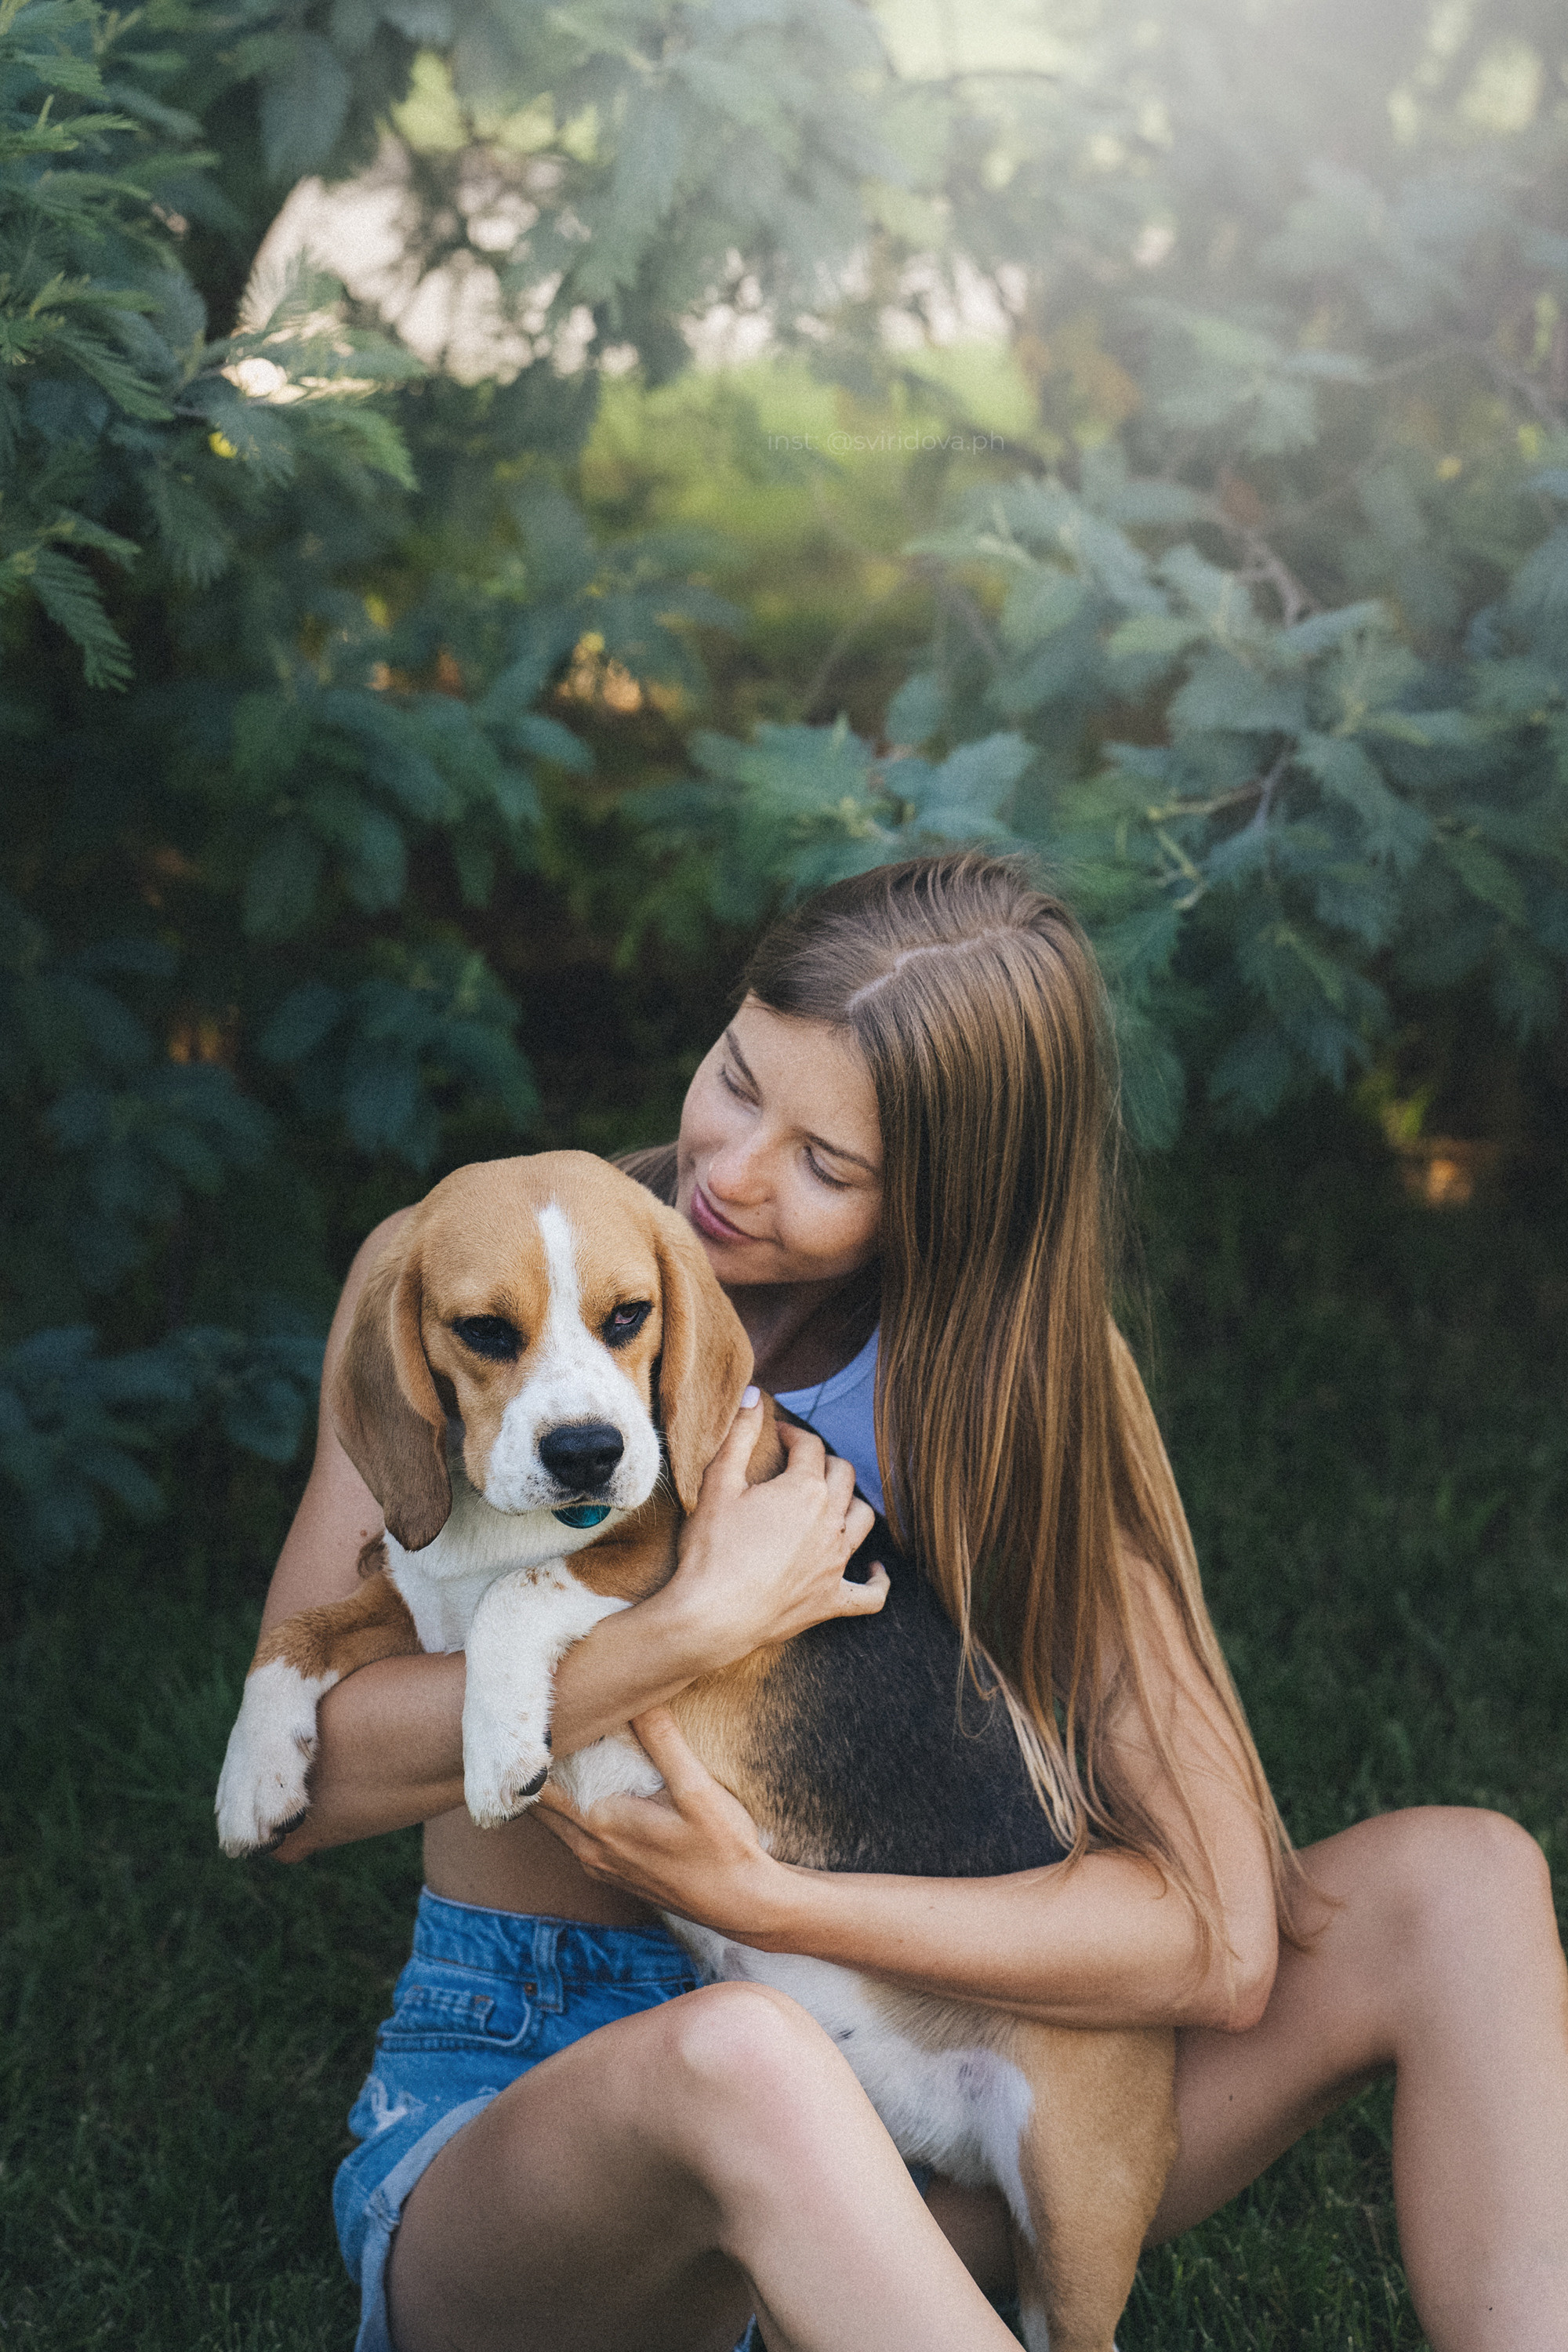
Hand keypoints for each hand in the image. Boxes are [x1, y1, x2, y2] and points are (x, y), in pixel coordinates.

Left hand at [533, 1708, 785, 1938]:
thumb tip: (638, 1697)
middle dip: (536, 1770)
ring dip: (553, 1793)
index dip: (532, 1753)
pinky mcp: (614, 1876)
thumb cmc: (722, 1847)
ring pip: (557, 1824)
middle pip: (541, 1805)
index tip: (540, 1720)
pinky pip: (576, 1838)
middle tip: (546, 1730)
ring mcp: (600, 1866)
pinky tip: (592, 1793)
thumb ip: (663, 1742)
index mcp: (601, 1823)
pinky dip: (572, 1813)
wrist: (742, 1905)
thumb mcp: (697, 1789)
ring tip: (562, 1755)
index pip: (540, 1785)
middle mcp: (590, 1848)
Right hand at [666, 1401, 886, 1675]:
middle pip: (843, 1476)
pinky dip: (877, 1581)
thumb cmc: (711, 1549)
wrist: (711, 1616)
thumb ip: (738, 1437)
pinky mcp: (832, 1600)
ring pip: (864, 1520)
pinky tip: (875, 1571)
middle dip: (823, 1462)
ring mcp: (836, 1562)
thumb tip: (753, 1395)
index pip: (809, 1446)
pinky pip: (870, 1593)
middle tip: (799, 1464)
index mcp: (804, 1489)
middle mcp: (831, 1522)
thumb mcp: (718, 1484)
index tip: (777, 1436)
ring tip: (835, 1502)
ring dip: (852, 1505)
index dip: (792, 1435)